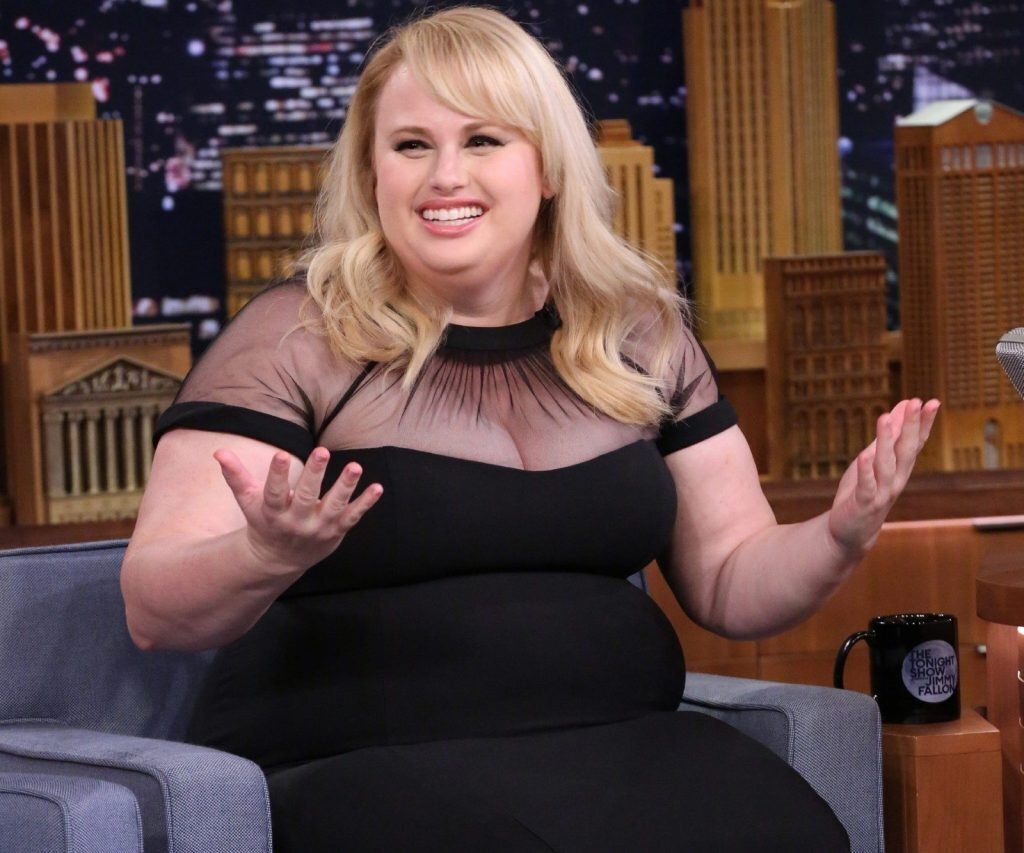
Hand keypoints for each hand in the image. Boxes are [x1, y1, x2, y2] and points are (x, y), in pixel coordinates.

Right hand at [213, 446, 382, 573]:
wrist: (280, 560)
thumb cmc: (264, 523)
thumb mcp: (249, 502)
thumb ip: (236, 476)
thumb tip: (219, 451)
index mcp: (273, 513)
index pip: (274, 493)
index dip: (276, 475)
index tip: (279, 455)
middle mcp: (297, 521)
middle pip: (306, 497)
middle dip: (313, 475)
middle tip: (321, 451)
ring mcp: (319, 527)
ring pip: (334, 506)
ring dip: (346, 486)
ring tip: (355, 466)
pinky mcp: (337, 530)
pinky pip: (353, 517)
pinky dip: (366, 503)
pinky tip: (377, 487)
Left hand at [827, 398, 939, 557]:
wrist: (851, 532)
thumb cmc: (863, 491)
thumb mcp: (875, 459)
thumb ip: (889, 435)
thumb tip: (901, 407)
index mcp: (900, 468)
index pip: (915, 443)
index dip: (923, 423)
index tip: (931, 402)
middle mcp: (896, 480)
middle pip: (906, 451)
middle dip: (911, 427)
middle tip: (917, 403)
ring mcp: (881, 492)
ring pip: (886, 464)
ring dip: (886, 441)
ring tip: (885, 418)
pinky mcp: (863, 503)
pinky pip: (866, 485)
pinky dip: (865, 471)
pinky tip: (864, 456)